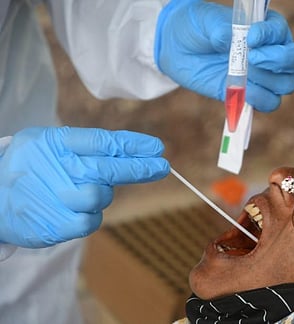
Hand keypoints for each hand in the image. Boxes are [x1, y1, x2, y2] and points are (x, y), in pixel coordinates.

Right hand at [0, 127, 168, 247]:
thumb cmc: (26, 168)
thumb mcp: (46, 144)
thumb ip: (83, 145)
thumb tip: (129, 151)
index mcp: (56, 143)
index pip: (103, 142)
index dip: (133, 145)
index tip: (157, 147)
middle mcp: (58, 168)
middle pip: (109, 169)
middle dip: (141, 169)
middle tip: (163, 166)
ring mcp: (57, 198)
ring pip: (101, 197)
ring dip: (100, 195)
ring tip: (76, 191)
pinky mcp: (57, 225)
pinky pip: (91, 221)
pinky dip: (88, 216)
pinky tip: (72, 209)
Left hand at [154, 0, 293, 111]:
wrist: (177, 48)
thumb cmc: (196, 27)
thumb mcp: (207, 22)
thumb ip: (223, 30)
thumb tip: (234, 43)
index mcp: (266, 28)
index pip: (281, 32)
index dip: (270, 36)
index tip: (250, 37)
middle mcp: (270, 52)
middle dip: (278, 61)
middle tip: (251, 58)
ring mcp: (261, 75)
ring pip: (286, 84)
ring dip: (268, 81)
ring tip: (243, 74)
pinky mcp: (250, 94)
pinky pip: (269, 103)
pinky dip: (259, 100)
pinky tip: (242, 92)